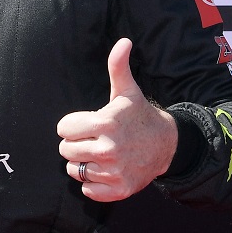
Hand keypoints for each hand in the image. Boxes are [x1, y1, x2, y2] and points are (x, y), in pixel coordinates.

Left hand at [57, 38, 177, 201]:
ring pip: (75, 170)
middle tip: (94, 139)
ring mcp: (114, 172)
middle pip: (65, 150)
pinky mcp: (119, 190)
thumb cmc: (140, 116)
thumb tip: (123, 42)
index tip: (88, 124)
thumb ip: (118, 67)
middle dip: (76, 143)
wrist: (167, 145)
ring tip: (100, 154)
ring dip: (84, 163)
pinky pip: (87, 190)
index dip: (73, 125)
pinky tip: (105, 170)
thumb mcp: (127, 91)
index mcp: (105, 123)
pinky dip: (93, 183)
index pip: (63, 128)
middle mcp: (109, 149)